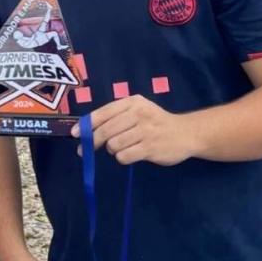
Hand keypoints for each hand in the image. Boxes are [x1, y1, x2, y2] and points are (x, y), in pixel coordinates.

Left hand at [72, 94, 194, 165]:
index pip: (103, 113)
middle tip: (86, 149)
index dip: (86, 125)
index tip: (74, 134)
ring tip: (123, 147)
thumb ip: (115, 116)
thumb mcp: (138, 110)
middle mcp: (138, 114)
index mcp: (132, 102)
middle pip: (105, 131)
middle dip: (93, 142)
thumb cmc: (156, 122)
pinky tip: (131, 154)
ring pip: (113, 145)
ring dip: (113, 150)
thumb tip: (85, 129)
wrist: (187, 133)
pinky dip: (123, 158)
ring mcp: (145, 131)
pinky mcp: (150, 148)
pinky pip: (124, 156)